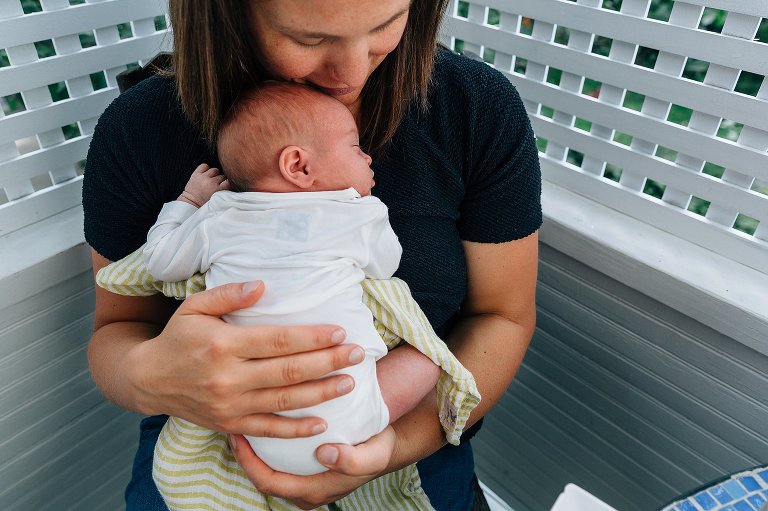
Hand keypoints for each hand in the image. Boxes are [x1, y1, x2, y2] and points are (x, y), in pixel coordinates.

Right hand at [129, 280, 366, 437]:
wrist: (148, 380)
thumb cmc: (178, 337)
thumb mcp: (194, 307)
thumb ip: (228, 293)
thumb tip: (263, 285)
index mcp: (223, 344)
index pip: (278, 341)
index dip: (313, 337)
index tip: (339, 331)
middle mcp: (228, 377)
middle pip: (289, 371)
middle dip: (328, 362)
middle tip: (357, 355)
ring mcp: (229, 404)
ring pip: (284, 401)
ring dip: (321, 393)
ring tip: (349, 383)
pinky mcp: (229, 424)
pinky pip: (268, 430)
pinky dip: (295, 430)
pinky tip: (322, 423)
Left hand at [178, 163, 229, 206]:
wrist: (191, 203)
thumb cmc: (205, 204)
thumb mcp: (218, 200)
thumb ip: (225, 192)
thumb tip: (231, 184)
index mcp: (218, 190)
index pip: (229, 181)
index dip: (228, 183)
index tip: (226, 186)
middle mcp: (211, 182)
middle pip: (222, 176)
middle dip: (221, 180)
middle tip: (217, 186)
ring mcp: (203, 177)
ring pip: (215, 170)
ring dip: (214, 174)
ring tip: (211, 180)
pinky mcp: (196, 174)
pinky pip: (204, 166)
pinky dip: (205, 169)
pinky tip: (205, 174)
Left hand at [229, 426, 396, 508]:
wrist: (387, 447)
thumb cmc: (377, 451)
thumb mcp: (371, 456)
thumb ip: (351, 460)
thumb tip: (325, 453)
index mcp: (313, 491)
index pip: (269, 482)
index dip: (249, 462)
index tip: (238, 436)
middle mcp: (303, 489)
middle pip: (262, 476)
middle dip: (243, 453)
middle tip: (231, 424)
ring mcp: (303, 479)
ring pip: (268, 467)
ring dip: (253, 448)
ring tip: (241, 420)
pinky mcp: (305, 466)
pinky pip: (278, 458)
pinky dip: (267, 441)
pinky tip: (261, 419)